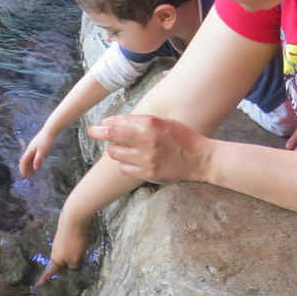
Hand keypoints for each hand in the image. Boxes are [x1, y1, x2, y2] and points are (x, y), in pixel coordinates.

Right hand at [19, 127, 57, 177]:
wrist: (51, 129)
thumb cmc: (47, 140)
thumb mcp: (43, 151)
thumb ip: (38, 160)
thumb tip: (35, 168)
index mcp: (30, 150)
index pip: (24, 161)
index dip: (23, 169)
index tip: (24, 176)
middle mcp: (30, 149)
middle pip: (26, 161)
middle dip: (26, 169)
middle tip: (29, 177)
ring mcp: (34, 147)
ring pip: (30, 159)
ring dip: (30, 166)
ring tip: (33, 173)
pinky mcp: (38, 146)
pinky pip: (34, 156)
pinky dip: (34, 162)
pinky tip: (38, 165)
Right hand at [36, 211, 92, 285]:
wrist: (74, 218)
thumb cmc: (73, 241)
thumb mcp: (76, 259)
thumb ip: (74, 266)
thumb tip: (73, 268)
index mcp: (56, 260)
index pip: (49, 273)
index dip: (44, 279)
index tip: (37, 285)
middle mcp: (55, 251)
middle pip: (59, 263)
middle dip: (64, 268)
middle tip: (69, 273)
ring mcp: (60, 242)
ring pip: (66, 254)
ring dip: (72, 257)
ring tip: (80, 258)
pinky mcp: (66, 235)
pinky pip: (70, 245)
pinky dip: (75, 248)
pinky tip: (82, 246)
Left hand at [86, 113, 210, 182]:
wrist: (200, 159)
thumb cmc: (181, 136)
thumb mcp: (161, 121)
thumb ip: (137, 121)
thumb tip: (110, 122)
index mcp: (149, 125)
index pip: (114, 126)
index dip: (101, 126)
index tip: (96, 127)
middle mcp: (146, 142)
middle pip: (111, 142)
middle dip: (105, 138)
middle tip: (105, 136)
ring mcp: (147, 160)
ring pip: (116, 155)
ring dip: (115, 150)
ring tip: (123, 146)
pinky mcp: (148, 174)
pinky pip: (124, 168)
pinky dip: (124, 162)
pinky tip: (133, 158)